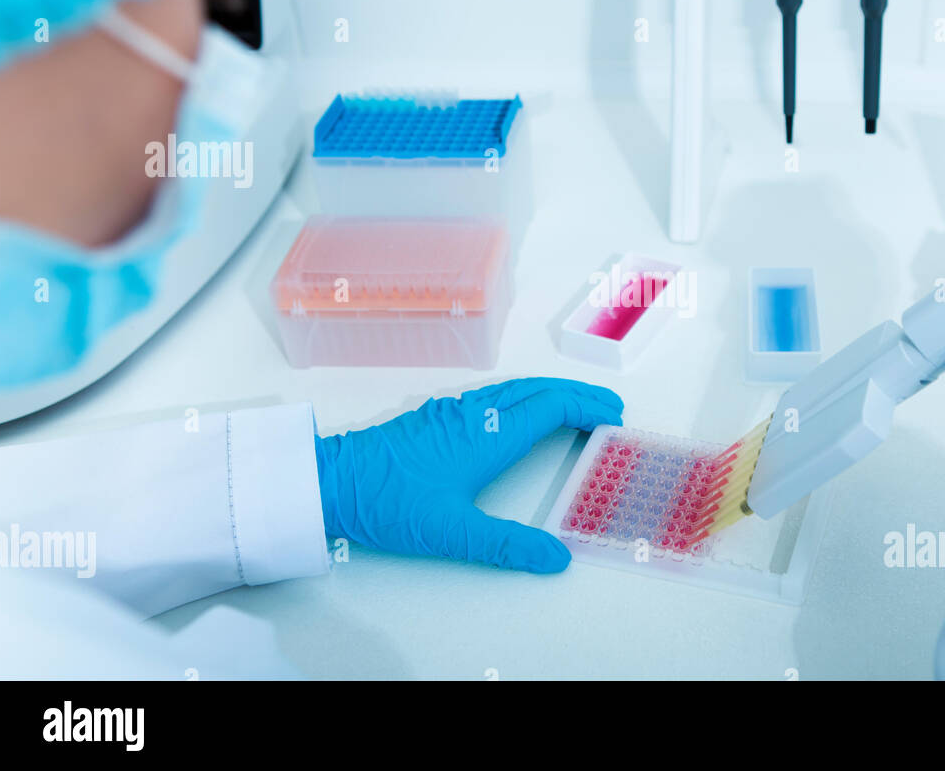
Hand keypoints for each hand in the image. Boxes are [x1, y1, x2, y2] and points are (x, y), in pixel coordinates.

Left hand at [315, 378, 623, 572]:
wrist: (331, 480)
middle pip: (538, 389)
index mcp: (487, 434)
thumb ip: (507, 545)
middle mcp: (474, 413)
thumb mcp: (453, 532)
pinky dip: (525, 397)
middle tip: (608, 408)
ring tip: (575, 407)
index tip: (613, 417)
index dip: (586, 407)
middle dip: (578, 394)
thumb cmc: (387, 501)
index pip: (550, 406)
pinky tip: (520, 414)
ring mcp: (454, 411)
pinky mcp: (437, 417)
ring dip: (551, 393)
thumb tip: (556, 557)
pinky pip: (495, 395)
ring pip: (515, 388)